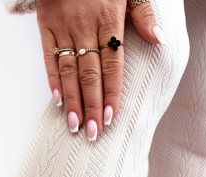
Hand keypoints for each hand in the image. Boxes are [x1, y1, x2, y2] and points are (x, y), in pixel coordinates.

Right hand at [37, 0, 162, 140]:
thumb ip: (144, 13)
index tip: (111, 117)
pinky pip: (48, 55)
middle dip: (92, 105)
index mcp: (109, 19)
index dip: (112, 92)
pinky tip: (58, 101)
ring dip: (73, 100)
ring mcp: (63, 26)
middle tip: (93, 134)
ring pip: (69, 70)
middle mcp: (85, 26)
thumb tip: (159, 39)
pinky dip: (52, 79)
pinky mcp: (45, 22)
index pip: (112, 64)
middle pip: (90, 74)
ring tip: (76, 126)